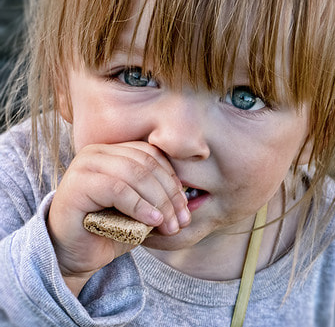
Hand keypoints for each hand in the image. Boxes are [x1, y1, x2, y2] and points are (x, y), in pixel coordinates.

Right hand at [47, 141, 189, 294]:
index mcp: (114, 152)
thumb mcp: (141, 212)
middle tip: (181, 221)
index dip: (173, 181)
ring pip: (135, 174)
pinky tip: (153, 221)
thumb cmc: (108, 231)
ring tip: (169, 224)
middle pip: (147, 164)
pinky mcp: (76, 184)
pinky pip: (117, 189)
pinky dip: (140, 206)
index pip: (153, 156)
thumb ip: (160, 200)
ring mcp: (85, 165)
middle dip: (170, 195)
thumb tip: (189, 204)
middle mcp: (97, 152)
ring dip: (159, 201)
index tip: (185, 208)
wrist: (73, 256)